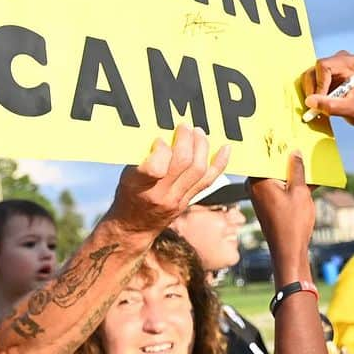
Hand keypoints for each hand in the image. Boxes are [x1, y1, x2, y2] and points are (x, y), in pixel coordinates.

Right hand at [108, 125, 230, 235]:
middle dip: (187, 139)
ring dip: (202, 146)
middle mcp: (161, 194)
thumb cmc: (128, 195)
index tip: (159, 139)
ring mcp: (177, 200)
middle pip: (183, 163)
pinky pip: (208, 181)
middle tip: (185, 127)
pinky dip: (219, 163)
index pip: (156, 166)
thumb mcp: (127, 175)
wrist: (135, 227)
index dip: (162, 148)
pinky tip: (226, 149)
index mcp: (140, 186)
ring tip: (198, 133)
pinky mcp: (189, 201)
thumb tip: (165, 134)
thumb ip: (144, 157)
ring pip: (199, 170)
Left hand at [248, 152, 314, 277]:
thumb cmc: (292, 223)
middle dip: (284, 155)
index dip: (274, 144)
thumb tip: (295, 152)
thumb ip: (297, 169)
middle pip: (270, 165)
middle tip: (297, 140)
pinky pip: (280, 187)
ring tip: (306, 157)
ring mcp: (262, 196)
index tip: (281, 132)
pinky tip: (310, 178)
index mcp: (258, 181)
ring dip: (291, 170)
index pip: (263, 156)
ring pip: (277, 176)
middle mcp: (255, 187)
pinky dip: (292, 183)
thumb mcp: (300, 192)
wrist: (289, 251)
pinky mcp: (269, 204)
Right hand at [302, 51, 353, 128]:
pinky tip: (323, 102)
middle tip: (318, 105)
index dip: (319, 83)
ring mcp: (333, 66)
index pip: (324, 66)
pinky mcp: (327, 74)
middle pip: (316, 70)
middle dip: (314, 89)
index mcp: (350, 63)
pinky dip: (314, 92)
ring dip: (313, 92)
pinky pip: (313, 80)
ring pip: (312, 75)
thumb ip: (331, 105)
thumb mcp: (350, 109)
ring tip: (323, 104)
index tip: (319, 99)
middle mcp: (340, 60)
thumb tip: (310, 101)